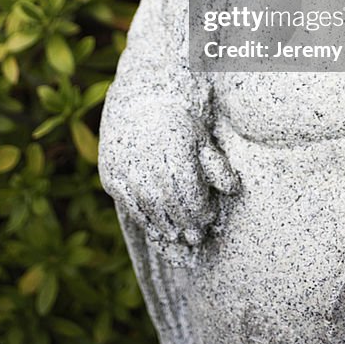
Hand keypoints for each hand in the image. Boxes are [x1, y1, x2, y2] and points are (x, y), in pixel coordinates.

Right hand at [98, 88, 238, 248]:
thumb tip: (232, 189)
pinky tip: (157, 227)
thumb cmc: (177, 126)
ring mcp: (128, 171)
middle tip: (195, 237)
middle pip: (171, 206)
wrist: (138, 106)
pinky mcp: (112, 177)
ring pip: (150, 210)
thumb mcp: (201, 139)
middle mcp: (150, 163)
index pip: (191, 196)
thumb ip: (216, 165)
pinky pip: (131, 207)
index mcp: (176, 153)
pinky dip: (145, 221)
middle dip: (185, 225)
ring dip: (166, 227)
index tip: (209, 219)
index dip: (201, 213)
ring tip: (178, 234)